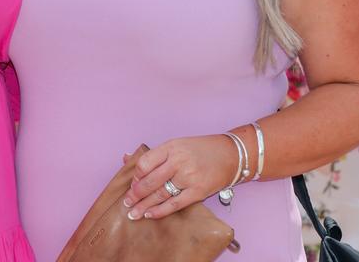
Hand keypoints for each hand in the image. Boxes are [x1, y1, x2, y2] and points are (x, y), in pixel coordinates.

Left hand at [122, 135, 236, 220]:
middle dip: (135, 194)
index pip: (145, 163)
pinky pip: (175, 204)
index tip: (133, 184)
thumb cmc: (202, 149)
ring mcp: (188, 177)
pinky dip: (160, 211)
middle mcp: (178, 161)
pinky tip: (150, 214)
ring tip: (133, 213)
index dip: (135, 176)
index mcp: (171, 147)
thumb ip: (155, 154)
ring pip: (160, 194)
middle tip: (127, 203)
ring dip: (144, 205)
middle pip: (149, 181)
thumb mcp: (177, 144)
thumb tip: (126, 158)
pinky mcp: (198, 191)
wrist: (231, 154)